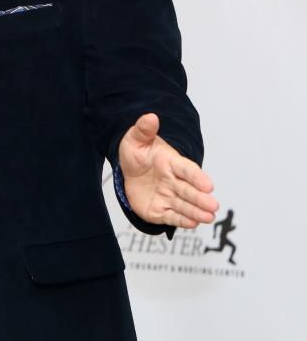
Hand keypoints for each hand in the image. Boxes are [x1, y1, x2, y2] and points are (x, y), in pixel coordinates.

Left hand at [117, 113, 218, 227]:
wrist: (128, 171)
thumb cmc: (137, 153)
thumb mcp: (136, 140)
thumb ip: (143, 130)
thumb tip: (150, 117)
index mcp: (171, 162)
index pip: (186, 169)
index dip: (197, 177)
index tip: (209, 185)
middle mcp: (173, 181)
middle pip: (189, 190)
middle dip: (200, 198)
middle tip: (214, 205)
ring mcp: (168, 196)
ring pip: (184, 205)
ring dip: (196, 212)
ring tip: (209, 217)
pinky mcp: (160, 210)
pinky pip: (171, 216)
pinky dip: (181, 220)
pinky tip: (192, 223)